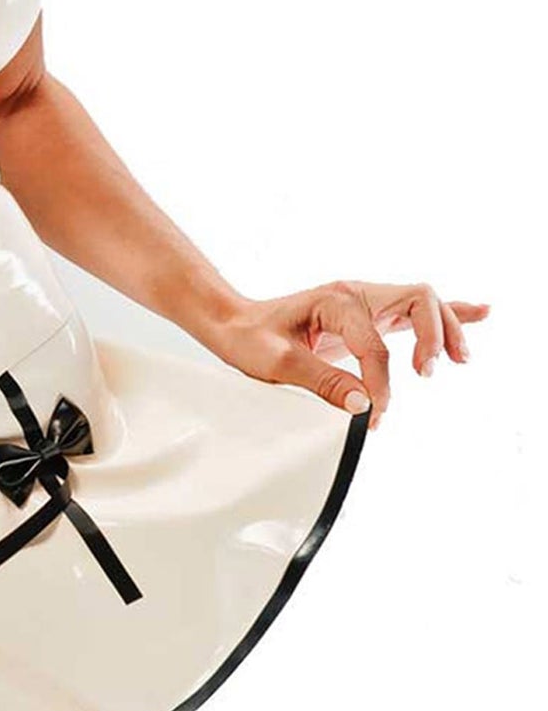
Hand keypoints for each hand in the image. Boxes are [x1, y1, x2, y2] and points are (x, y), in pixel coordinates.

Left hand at [201, 279, 488, 428]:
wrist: (232, 324)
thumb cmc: (248, 338)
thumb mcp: (276, 363)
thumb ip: (321, 381)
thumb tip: (364, 406)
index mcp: (334, 301)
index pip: (375, 346)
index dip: (380, 383)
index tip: (374, 416)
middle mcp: (354, 294)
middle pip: (417, 301)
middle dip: (434, 336)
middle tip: (428, 374)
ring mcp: (362, 302)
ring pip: (421, 303)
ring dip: (446, 327)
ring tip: (462, 359)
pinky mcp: (366, 315)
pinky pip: (412, 310)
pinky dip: (447, 313)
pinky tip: (479, 313)